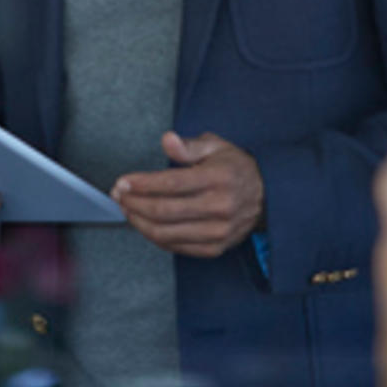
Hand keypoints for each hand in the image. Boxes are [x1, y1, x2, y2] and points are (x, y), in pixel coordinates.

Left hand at [111, 132, 264, 258]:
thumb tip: (167, 139)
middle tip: (119, 196)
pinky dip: (156, 238)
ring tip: (127, 210)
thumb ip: (189, 146)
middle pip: (163, 211)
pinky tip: (145, 225)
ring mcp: (219, 231)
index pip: (170, 184)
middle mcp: (220, 206)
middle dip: (133, 203)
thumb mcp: (216, 147)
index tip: (122, 182)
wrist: (268, 196)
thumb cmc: (236, 168)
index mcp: (218, 178)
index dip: (141, 184)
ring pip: (166, 233)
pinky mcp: (217, 247)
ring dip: (139, 223)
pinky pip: (177, 247)